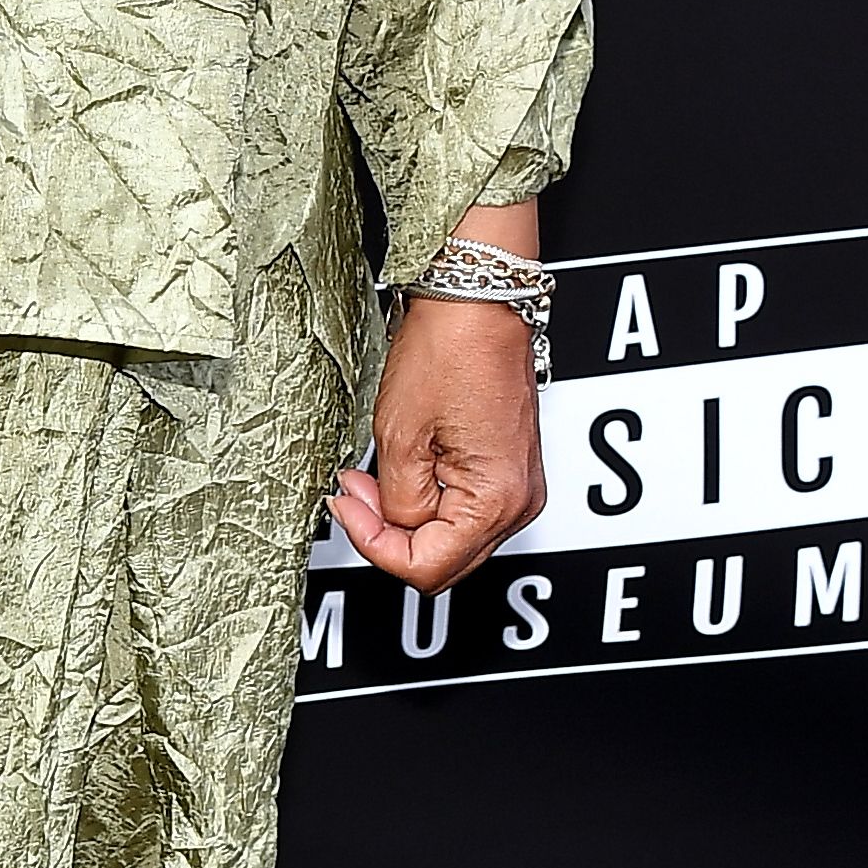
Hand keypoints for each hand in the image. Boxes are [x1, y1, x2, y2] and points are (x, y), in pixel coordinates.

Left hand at [329, 295, 546, 592]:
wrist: (477, 299)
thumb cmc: (449, 349)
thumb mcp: (399, 435)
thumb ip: (394, 501)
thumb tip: (390, 527)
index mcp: (497, 500)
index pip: (427, 568)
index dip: (375, 544)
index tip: (348, 507)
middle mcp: (519, 501)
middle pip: (443, 560)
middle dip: (388, 533)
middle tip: (354, 492)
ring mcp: (518, 486)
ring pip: (450, 537)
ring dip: (405, 515)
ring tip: (373, 474)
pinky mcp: (508, 469)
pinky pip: (461, 507)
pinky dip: (426, 497)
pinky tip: (403, 466)